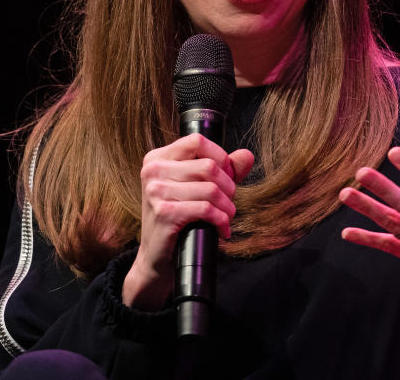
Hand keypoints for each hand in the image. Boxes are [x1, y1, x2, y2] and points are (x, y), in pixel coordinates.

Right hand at [123, 133, 254, 309]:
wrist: (157, 258)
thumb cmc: (178, 219)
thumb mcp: (196, 188)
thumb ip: (222, 169)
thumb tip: (247, 155)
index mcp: (157, 158)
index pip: (197, 141)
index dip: (220, 157)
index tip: (228, 177)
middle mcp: (152, 171)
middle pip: (208, 166)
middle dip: (229, 187)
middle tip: (229, 203)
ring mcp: (156, 191)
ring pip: (211, 189)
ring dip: (228, 207)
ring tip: (226, 217)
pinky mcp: (164, 213)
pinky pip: (206, 209)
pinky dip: (221, 220)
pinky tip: (222, 229)